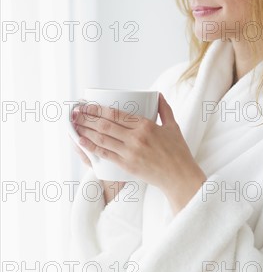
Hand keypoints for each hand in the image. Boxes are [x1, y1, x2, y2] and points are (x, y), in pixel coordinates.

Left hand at [71, 93, 205, 197]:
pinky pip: (106, 154)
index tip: (87, 104)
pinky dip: (91, 147)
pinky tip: (81, 141)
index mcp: (146, 125)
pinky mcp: (127, 165)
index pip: (117, 114)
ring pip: (102, 138)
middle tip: (75, 112)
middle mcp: (136, 138)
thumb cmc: (178, 152)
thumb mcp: (173, 126)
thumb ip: (164, 109)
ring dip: (85, 130)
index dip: (98, 108)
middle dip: (87, 117)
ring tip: (73, 124)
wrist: (179, 176)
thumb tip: (158, 95)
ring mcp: (130, 152)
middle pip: (106, 124)